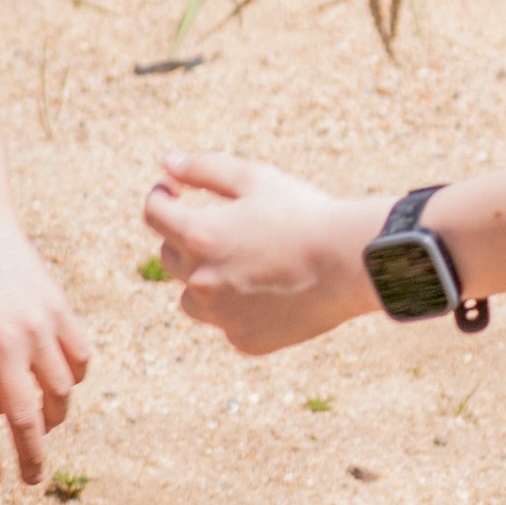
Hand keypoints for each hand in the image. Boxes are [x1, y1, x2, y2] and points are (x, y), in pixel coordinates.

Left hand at [0, 205, 92, 484]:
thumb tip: (7, 408)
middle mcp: (4, 345)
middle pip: (27, 418)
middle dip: (32, 456)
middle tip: (33, 478)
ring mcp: (36, 326)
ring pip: (61, 391)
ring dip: (54, 416)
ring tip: (45, 425)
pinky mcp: (59, 309)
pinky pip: (78, 357)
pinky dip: (73, 377)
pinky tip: (62, 383)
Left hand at [143, 152, 386, 355]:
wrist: (352, 263)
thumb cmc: (304, 213)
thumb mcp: (254, 178)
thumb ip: (203, 168)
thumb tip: (166, 164)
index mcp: (197, 236)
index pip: (154, 214)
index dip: (161, 196)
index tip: (174, 190)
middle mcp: (200, 281)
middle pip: (170, 256)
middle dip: (188, 238)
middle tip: (226, 227)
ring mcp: (221, 316)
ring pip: (191, 297)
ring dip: (205, 279)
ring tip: (246, 264)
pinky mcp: (243, 340)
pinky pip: (226, 322)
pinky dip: (237, 308)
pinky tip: (269, 292)